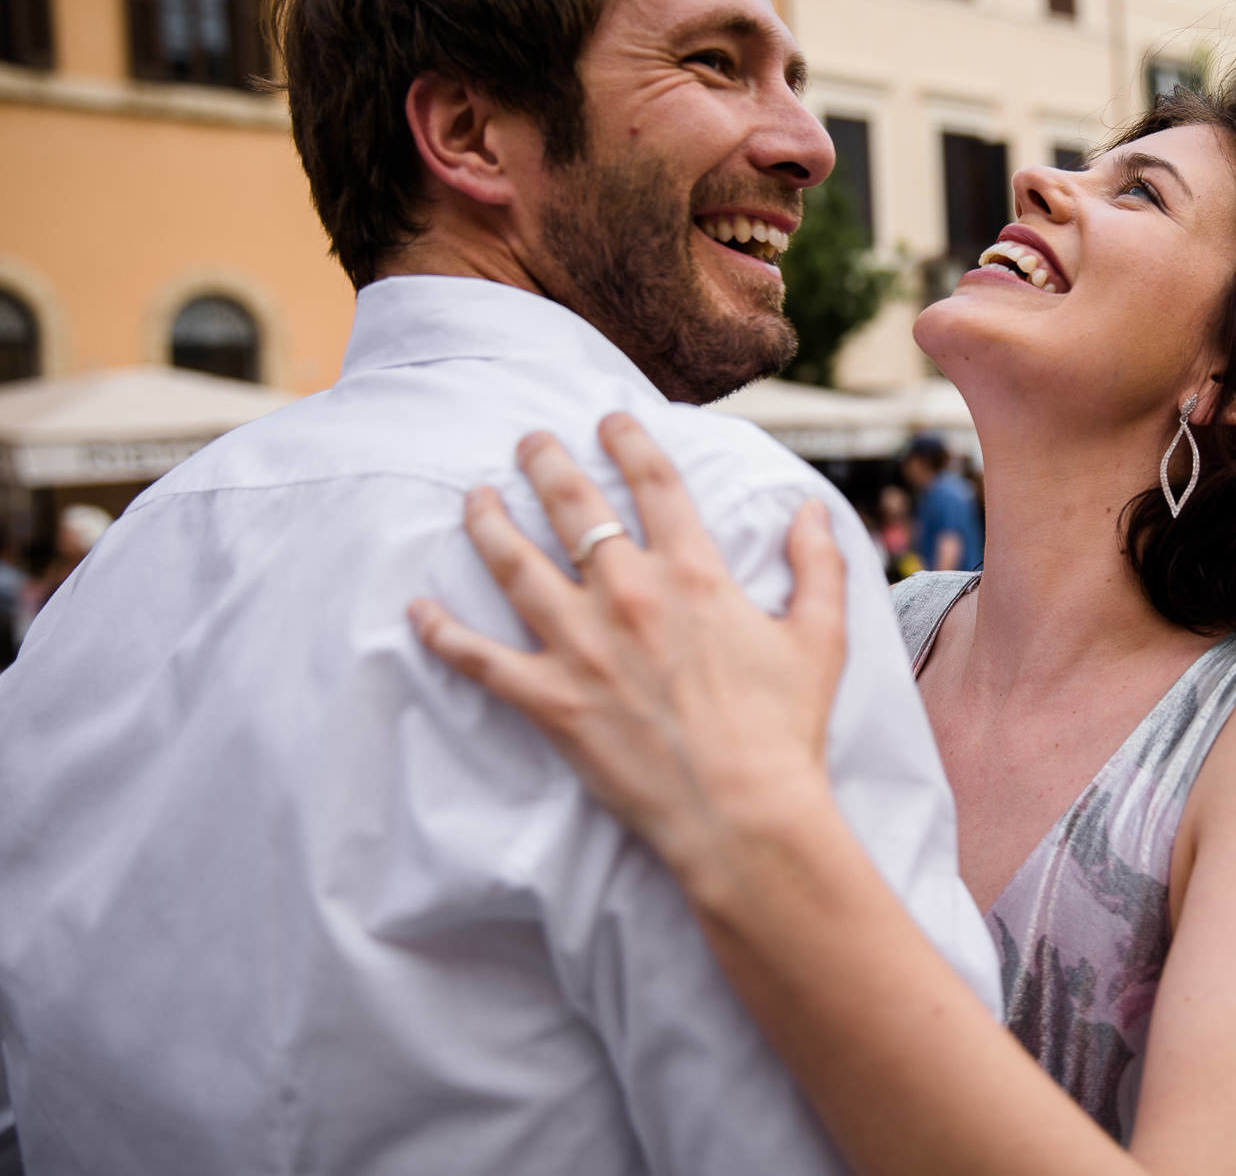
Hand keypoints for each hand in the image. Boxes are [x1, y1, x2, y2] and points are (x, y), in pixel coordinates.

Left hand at [407, 413, 847, 887]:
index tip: (609, 420)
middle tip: (528, 442)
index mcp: (692, 573)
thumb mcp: (819, 638)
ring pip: (515, 564)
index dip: (628, 442)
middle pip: (572, 505)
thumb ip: (817, 565)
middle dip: (545, 462)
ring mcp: (581, 646)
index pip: (653, 484)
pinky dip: (441, 633)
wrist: (743, 815)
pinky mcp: (549, 701)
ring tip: (474, 498)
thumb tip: (809, 509)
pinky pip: (478, 659)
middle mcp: (628, 594)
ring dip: (488, 523)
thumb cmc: (786, 730)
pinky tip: (415, 609)